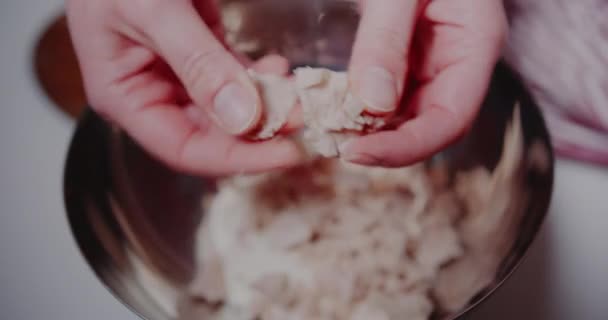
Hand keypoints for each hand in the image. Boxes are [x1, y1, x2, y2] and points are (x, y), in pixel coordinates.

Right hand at [66, 0, 301, 175]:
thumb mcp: (153, 11)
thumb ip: (198, 63)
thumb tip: (243, 118)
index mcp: (125, 97)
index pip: (185, 148)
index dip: (237, 158)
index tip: (285, 153)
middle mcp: (152, 94)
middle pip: (212, 135)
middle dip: (260, 132)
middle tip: (303, 122)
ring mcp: (177, 75)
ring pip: (229, 109)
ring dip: (265, 106)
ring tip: (297, 94)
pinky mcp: (200, 54)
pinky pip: (234, 78)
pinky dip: (259, 78)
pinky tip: (279, 71)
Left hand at [343, 0, 506, 165]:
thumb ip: (386, 39)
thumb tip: (369, 104)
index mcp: (477, 45)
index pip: (451, 118)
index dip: (407, 146)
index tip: (359, 153)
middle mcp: (459, 64)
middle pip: (430, 126)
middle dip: (385, 145)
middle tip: (337, 147)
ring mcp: (436, 65)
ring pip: (408, 117)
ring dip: (371, 132)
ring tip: (331, 133)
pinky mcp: (412, 62)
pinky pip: (391, 97)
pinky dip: (363, 110)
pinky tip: (337, 110)